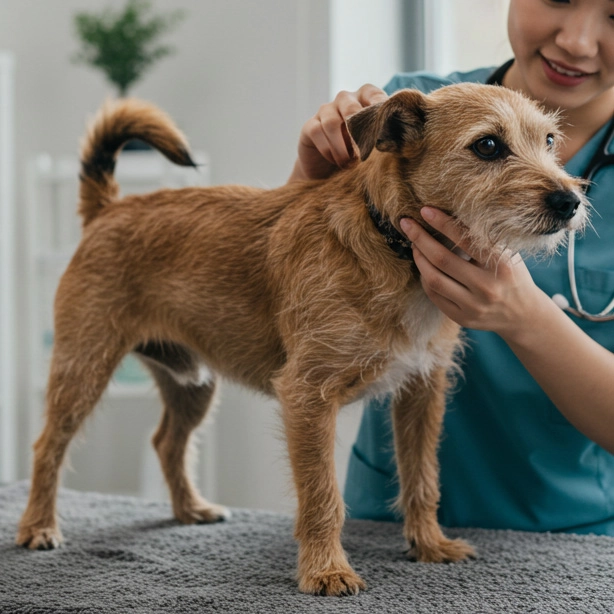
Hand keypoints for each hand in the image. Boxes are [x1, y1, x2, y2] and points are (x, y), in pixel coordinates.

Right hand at [289, 84, 388, 181]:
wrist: (328, 171)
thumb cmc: (357, 155)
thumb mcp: (372, 145)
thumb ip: (381, 136)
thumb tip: (392, 141)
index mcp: (364, 99)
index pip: (373, 95)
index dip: (378, 110)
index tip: (383, 130)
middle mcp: (344, 100)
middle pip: (350, 105)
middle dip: (357, 131)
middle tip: (363, 153)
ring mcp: (325, 111)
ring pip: (331, 122)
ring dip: (341, 147)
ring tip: (349, 164)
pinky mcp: (310, 126)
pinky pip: (317, 132)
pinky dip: (328, 149)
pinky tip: (336, 161)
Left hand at [401, 207, 545, 337]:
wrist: (524, 315)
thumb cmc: (512, 275)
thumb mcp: (507, 253)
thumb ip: (483, 240)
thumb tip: (448, 216)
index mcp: (502, 265)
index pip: (466, 240)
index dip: (442, 223)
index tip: (425, 210)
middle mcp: (487, 287)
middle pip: (442, 260)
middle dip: (420, 238)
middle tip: (406, 224)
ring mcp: (473, 306)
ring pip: (433, 279)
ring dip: (419, 259)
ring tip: (414, 244)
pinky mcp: (462, 318)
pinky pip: (434, 295)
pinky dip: (425, 278)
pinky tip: (424, 266)